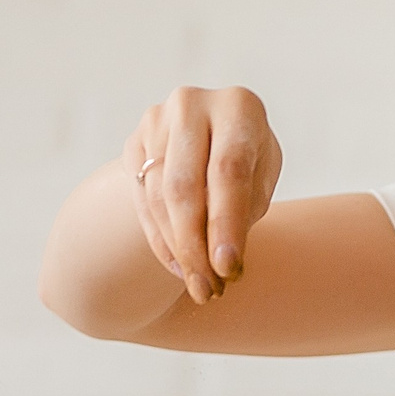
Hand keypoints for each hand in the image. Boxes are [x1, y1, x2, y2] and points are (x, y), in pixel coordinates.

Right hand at [124, 86, 282, 304]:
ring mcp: (155, 121)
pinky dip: (161, 240)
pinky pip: (141, 201)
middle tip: (209, 290)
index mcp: (238, 106)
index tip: (228, 269)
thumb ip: (243, 209)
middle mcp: (191, 105)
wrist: (209, 135)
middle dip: (195, 246)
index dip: (226, 224)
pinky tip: (179, 267)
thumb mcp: (260, 178)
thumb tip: (219, 260)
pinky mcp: (134, 142)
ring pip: (158, 198)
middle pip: (184, 187)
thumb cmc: (247, 160)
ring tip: (200, 286)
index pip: (228, 171)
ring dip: (178, 250)